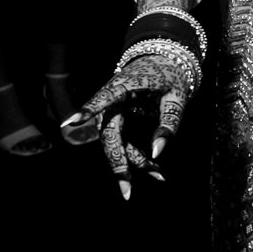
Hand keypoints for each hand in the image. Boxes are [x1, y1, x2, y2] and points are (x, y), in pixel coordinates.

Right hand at [75, 52, 194, 198]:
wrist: (163, 62)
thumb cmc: (170, 77)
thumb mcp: (177, 97)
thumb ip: (169, 122)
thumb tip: (157, 152)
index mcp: (126, 84)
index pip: (106, 97)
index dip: (90, 108)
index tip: (74, 120)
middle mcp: (113, 99)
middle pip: (109, 133)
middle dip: (118, 161)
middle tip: (127, 189)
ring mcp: (112, 111)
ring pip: (116, 142)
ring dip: (133, 161)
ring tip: (159, 174)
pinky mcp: (117, 119)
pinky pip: (123, 141)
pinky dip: (137, 156)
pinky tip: (155, 170)